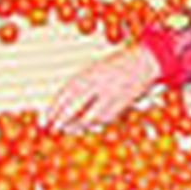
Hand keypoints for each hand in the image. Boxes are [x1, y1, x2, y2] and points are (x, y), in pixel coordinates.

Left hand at [45, 45, 160, 130]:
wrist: (145, 61)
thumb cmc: (118, 62)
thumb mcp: (95, 68)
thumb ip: (81, 83)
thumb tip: (62, 101)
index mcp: (90, 73)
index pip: (65, 94)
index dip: (53, 108)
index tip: (45, 118)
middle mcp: (100, 85)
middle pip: (75, 108)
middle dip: (62, 119)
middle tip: (53, 126)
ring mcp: (112, 96)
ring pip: (89, 117)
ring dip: (76, 125)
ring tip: (67, 128)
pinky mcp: (122, 105)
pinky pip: (103, 118)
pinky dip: (92, 123)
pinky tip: (85, 125)